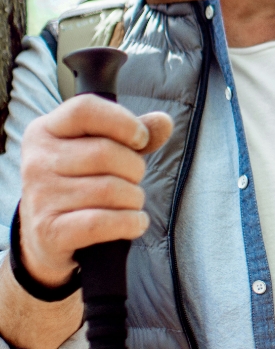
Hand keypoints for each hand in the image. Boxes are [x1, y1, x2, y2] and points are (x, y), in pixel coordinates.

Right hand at [19, 96, 172, 288]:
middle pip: (105, 152)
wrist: (47, 240)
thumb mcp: (100, 152)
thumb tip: (164, 121)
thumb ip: (132, 134)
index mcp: (45, 131)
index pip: (85, 109)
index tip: (141, 139)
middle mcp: (36, 160)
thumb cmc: (79, 186)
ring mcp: (40, 197)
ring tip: (130, 204)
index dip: (122, 121)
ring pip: (110, 190)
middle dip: (135, 169)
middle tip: (133, 180)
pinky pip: (103, 222)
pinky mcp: (49, 231)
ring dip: (134, 200)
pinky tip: (135, 223)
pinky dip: (130, 223)